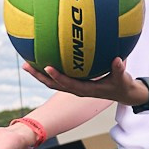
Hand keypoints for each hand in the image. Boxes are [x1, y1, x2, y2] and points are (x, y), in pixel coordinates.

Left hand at [24, 57, 145, 105]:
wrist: (123, 93)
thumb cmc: (122, 85)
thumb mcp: (123, 79)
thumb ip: (119, 70)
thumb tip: (117, 59)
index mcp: (85, 90)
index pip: (68, 84)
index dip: (57, 77)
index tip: (47, 67)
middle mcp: (76, 89)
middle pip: (52, 84)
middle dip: (38, 75)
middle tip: (26, 64)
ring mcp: (74, 86)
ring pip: (52, 82)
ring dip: (39, 73)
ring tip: (26, 62)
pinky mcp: (75, 82)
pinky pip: (59, 76)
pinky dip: (50, 69)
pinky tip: (45, 55)